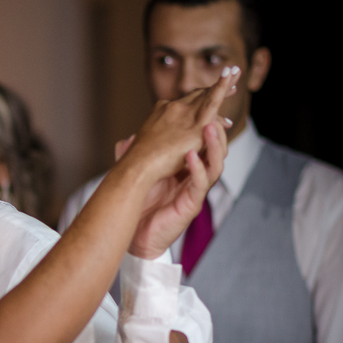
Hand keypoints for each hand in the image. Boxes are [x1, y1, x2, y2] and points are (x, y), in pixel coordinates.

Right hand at [118, 67, 237, 190]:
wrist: (139, 166)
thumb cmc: (134, 162)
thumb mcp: (133, 147)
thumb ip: (134, 142)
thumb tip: (126, 140)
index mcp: (160, 113)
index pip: (182, 103)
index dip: (194, 100)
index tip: (202, 99)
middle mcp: (172, 108)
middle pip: (197, 96)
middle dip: (213, 90)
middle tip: (231, 85)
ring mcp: (184, 113)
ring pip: (207, 95)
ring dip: (223, 84)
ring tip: (236, 75)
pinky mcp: (197, 123)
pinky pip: (214, 100)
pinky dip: (223, 86)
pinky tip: (232, 74)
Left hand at [127, 121, 226, 257]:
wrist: (135, 237)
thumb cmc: (139, 207)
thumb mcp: (137, 178)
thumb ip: (133, 159)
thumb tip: (125, 139)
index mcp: (184, 167)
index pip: (200, 142)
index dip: (204, 125)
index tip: (205, 104)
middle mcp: (193, 177)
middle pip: (215, 149)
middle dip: (216, 130)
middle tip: (214, 112)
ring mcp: (194, 190)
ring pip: (215, 164)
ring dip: (213, 145)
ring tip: (209, 127)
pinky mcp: (191, 204)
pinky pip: (200, 184)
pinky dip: (197, 168)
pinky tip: (191, 156)